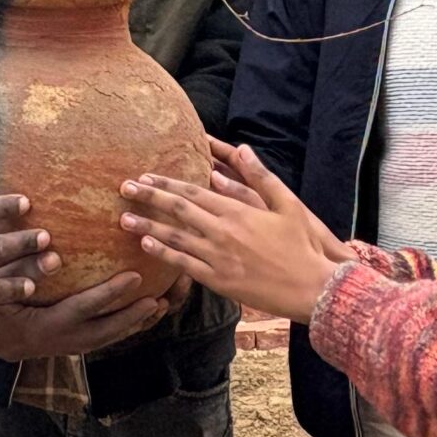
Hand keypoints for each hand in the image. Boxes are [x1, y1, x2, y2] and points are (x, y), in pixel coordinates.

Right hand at [0, 272, 182, 361]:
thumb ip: (19, 269)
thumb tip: (51, 251)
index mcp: (39, 326)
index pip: (82, 309)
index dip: (110, 295)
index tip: (137, 277)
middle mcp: (53, 342)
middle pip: (103, 334)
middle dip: (134, 318)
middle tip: (161, 299)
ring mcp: (56, 347)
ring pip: (102, 341)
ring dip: (131, 326)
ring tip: (160, 307)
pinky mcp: (58, 345)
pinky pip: (95, 340)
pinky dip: (117, 329)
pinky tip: (134, 316)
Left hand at [120, 141, 344, 321]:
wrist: (313, 287)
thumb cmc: (302, 245)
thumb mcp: (288, 204)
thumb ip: (262, 177)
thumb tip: (242, 148)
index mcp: (237, 212)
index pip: (193, 193)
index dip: (166, 184)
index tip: (144, 177)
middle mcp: (223, 233)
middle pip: (177, 211)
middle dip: (148, 199)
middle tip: (123, 190)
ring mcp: (219, 259)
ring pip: (175, 239)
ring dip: (147, 227)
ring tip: (124, 219)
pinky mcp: (220, 281)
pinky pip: (185, 266)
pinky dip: (164, 254)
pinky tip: (146, 247)